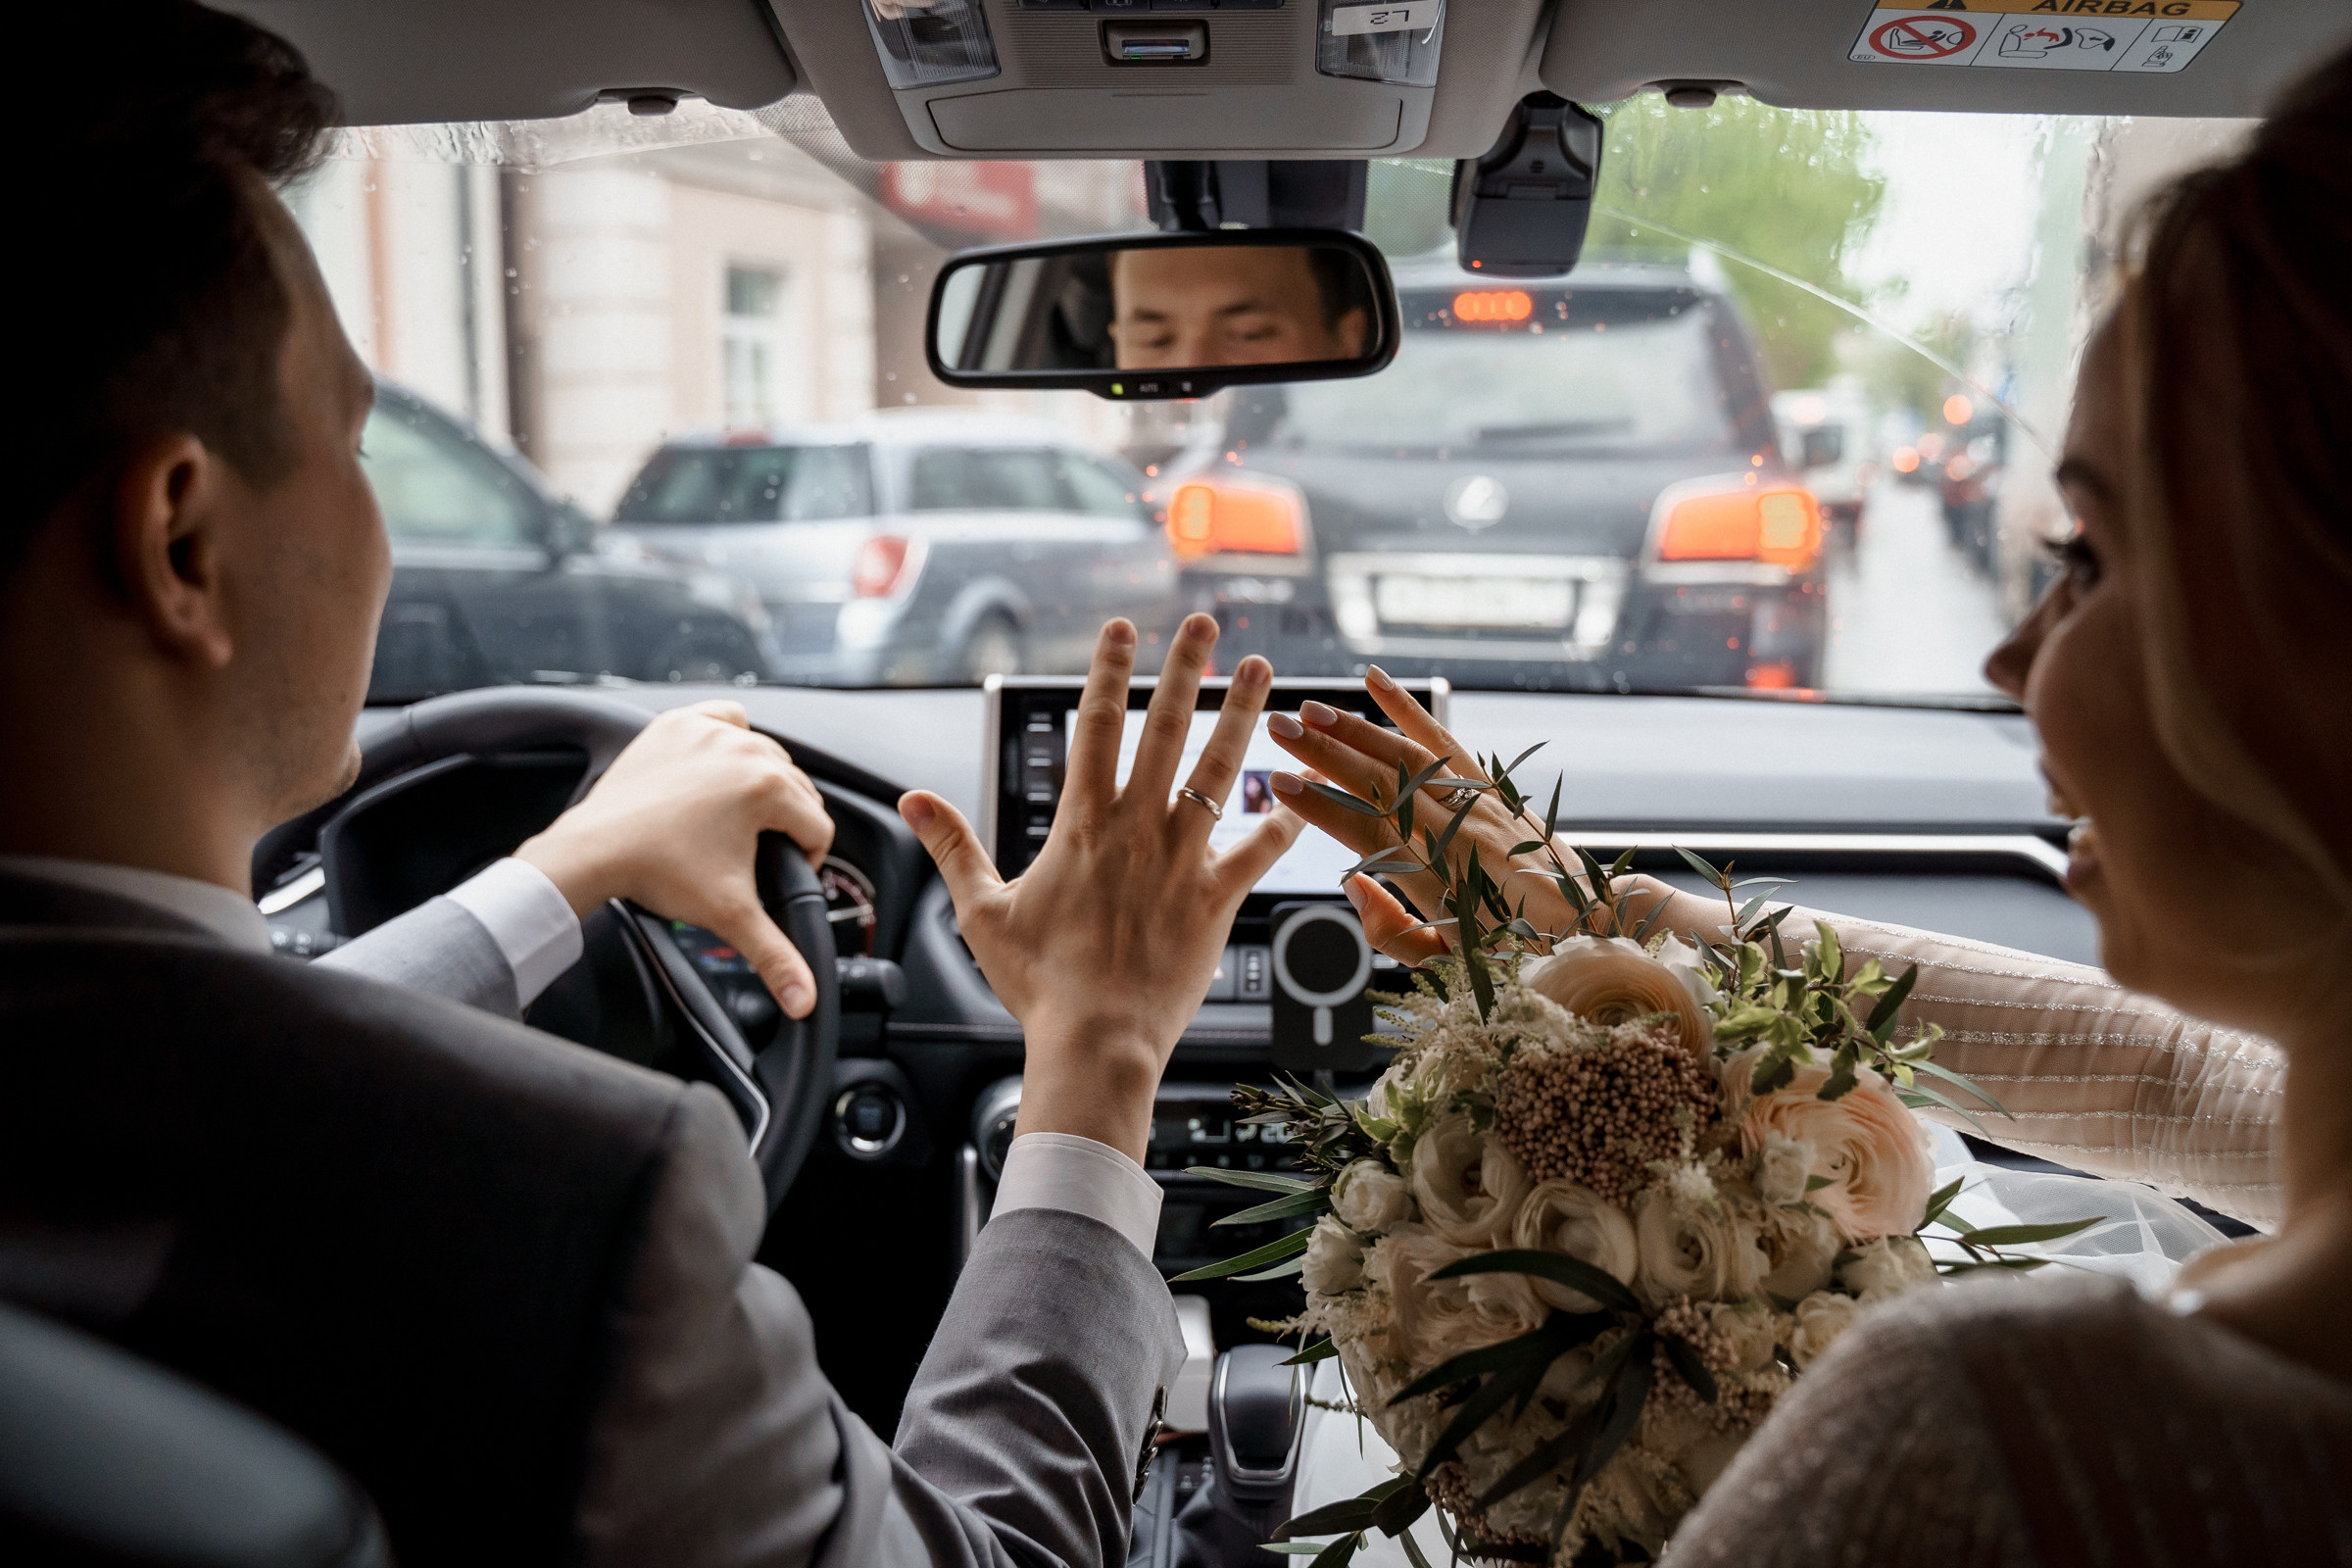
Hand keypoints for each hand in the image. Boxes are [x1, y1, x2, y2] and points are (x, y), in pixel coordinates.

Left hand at [516, 700, 835, 1016]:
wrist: (594, 850)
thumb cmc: (658, 874)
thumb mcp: (729, 914)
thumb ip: (775, 957)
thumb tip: (805, 1001)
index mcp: (767, 787)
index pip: (817, 825)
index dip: (805, 858)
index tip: (777, 872)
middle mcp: (745, 749)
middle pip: (796, 787)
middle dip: (785, 821)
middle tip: (755, 851)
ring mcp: (709, 732)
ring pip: (764, 753)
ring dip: (761, 782)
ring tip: (736, 818)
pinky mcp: (678, 724)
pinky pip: (725, 719)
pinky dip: (730, 737)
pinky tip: (719, 766)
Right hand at [897, 615, 1298, 1160]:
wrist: (1096, 1039)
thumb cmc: (1039, 984)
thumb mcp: (982, 910)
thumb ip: (953, 846)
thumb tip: (913, 799)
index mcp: (1083, 825)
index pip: (1095, 725)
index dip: (1109, 671)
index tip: (1123, 628)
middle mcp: (1138, 829)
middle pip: (1167, 730)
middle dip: (1187, 670)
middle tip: (1207, 624)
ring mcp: (1182, 860)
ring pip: (1221, 772)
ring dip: (1242, 717)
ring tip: (1263, 671)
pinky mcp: (1216, 899)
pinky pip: (1258, 851)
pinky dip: (1283, 822)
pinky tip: (1304, 794)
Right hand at [1263, 668, 1699, 964]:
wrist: (1590, 928)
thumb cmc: (1512, 954)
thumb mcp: (1444, 964)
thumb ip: (1391, 930)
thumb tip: (1354, 884)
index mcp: (1433, 879)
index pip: (1361, 831)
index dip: (1318, 806)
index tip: (1281, 785)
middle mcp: (1451, 832)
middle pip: (1374, 781)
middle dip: (1322, 752)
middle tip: (1276, 729)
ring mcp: (1473, 803)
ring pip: (1403, 754)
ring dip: (1353, 728)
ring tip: (1310, 711)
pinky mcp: (1491, 788)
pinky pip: (1444, 740)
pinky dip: (1408, 709)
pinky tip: (1376, 682)